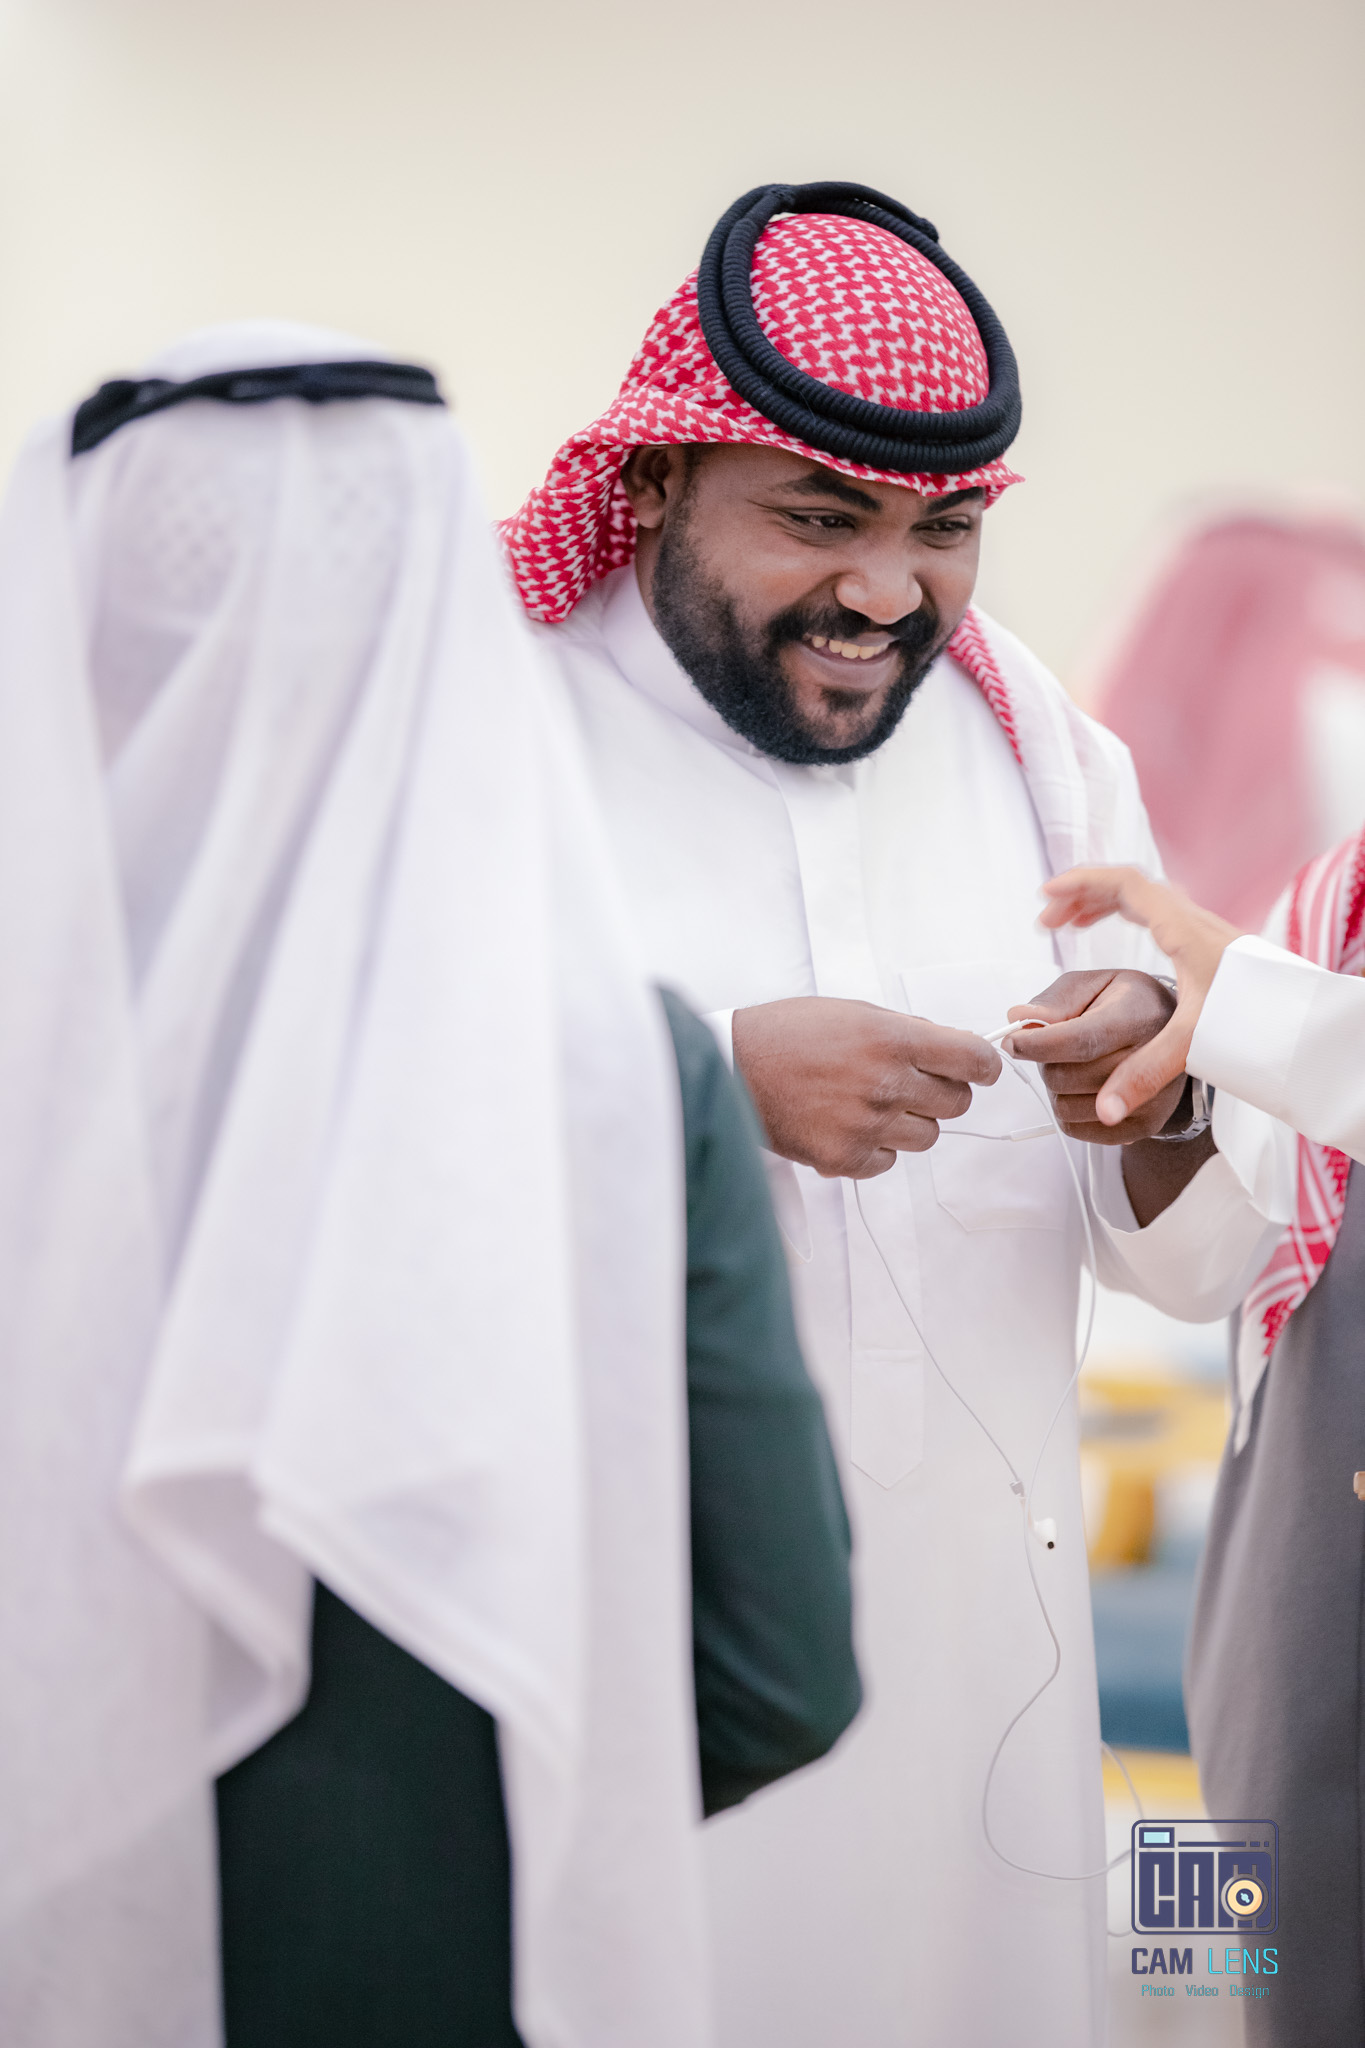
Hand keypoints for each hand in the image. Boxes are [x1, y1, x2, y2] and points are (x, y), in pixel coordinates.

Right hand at [732, 996, 1000, 1179]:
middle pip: (957, 1103)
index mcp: (892, 1039)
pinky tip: (846, 1124)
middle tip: (910, 1083)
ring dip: (908, 1122)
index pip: (973, 1061)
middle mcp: (885, 1083)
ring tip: (868, 1103)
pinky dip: (875, 1147)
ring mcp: (866, 1125)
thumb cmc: (788, 1035)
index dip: (984, 1066)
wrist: (730, 1069)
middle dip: (941, 1092)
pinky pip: (889, 1161)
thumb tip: (953, 1049)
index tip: (980, 1069)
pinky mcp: (844, 1158)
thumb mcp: (853, 1013)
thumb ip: (907, 1031)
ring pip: (927, 1136)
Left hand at [1004, 970, 1186, 1143]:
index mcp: (1139, 1015)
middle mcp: (1155, 1059)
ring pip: (1067, 1107)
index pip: (1081, 1040)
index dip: (1039, 1045)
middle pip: (1068, 1077)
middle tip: (1058, 1049)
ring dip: (1057, 1089)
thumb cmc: (1127, 1007)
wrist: (1175, 1038)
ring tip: (1076, 1067)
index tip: (1012, 1043)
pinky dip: (1068, 1110)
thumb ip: (1057, 999)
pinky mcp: (1145, 1125)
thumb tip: (1023, 1018)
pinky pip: (1077, 1129)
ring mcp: (1153, 1098)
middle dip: (1047, 1063)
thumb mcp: (1095, 985)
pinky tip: (1085, 1088)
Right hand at [1036, 867, 1241, 1121]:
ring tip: (1068, 925)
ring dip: (1102, 904)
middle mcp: (1192, 921)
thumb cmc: (1258, 1019)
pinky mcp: (1210, 943)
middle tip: (1046, 919)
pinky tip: (1114, 938)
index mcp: (1182, 930)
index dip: (1081, 885)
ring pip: (1144, 898)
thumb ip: (1145, 1074)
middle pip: (1128, 886)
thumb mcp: (1194, 1043)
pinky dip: (1127, 916)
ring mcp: (1202, 929)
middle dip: (1082, 895)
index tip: (1047, 895)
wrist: (1308, 1019)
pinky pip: (1159, 914)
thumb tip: (1105, 1111)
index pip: (1124, 886)